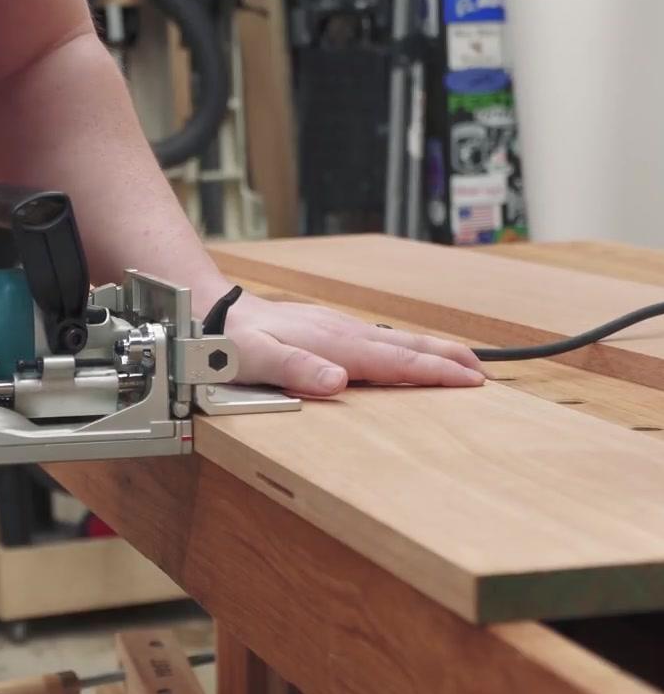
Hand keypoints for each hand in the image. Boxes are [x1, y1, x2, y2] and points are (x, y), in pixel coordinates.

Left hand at [224, 292, 484, 396]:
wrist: (211, 312)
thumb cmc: (229, 343)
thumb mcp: (256, 360)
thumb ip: (296, 371)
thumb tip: (338, 382)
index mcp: (333, 345)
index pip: (396, 361)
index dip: (436, 371)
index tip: (471, 381)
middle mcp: (340, 333)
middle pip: (405, 345)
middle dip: (447, 357)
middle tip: (483, 373)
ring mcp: (335, 328)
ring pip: (394, 340)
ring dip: (430, 351)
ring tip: (459, 362)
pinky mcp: (325, 328)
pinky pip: (377, 340)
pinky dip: (403, 348)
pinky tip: (404, 354)